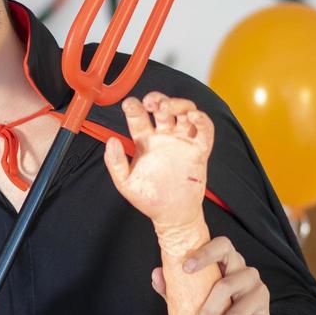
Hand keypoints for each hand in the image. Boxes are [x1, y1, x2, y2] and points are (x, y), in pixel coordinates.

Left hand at [104, 93, 212, 228]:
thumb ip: (116, 162)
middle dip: (158, 99)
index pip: (139, 117)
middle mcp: (163, 137)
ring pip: (184, 112)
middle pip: (163, 107)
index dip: (134, 107)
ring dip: (178, 104)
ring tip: (168, 108)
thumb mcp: (125, 182)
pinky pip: (204, 130)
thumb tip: (111, 141)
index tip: (129, 104)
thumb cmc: (149, 199)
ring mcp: (182, 141)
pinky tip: (194, 117)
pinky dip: (202, 120)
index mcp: (144, 141)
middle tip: (151, 103)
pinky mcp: (199, 150)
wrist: (172, 215)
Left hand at [151, 236, 279, 314]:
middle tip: (185, 279)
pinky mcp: (262, 300)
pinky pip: (239, 312)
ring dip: (208, 310)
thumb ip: (176, 288)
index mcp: (224, 261)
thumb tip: (156, 274)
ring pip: (227, 286)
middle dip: (204, 263)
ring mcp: (253, 281)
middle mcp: (240, 266)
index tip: (184, 266)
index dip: (203, 250)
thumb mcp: (194, 301)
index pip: (218, 244)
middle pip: (227, 253)